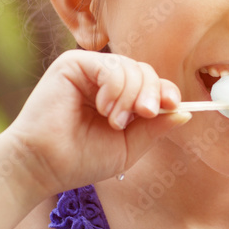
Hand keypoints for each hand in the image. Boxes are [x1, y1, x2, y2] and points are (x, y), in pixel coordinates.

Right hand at [3, 49, 189, 197]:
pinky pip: (111, 66)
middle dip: (151, 94)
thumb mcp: (128, 146)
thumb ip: (154, 128)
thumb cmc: (81, 160)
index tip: (173, 105)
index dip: (166, 91)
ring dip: (131, 96)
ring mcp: (88, 69)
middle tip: (143, 115)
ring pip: (131, 68)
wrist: (43, 166)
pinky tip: (104, 109)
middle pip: (145, 72)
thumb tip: (186, 112)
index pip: (150, 84)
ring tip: (114, 121)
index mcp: (117, 97)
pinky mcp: (73, 63)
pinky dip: (116, 88)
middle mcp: (103, 80)